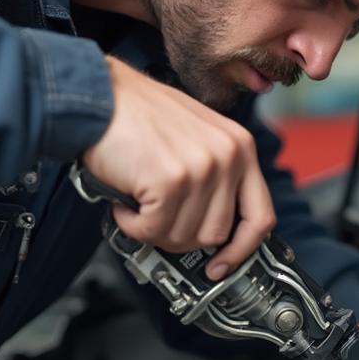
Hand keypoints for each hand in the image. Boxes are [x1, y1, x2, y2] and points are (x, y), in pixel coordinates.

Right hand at [83, 56, 275, 274]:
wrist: (97, 94)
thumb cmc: (138, 115)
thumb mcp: (197, 138)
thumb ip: (216, 179)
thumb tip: (214, 231)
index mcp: (240, 148)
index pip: (261, 217)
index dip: (242, 250)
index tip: (222, 265)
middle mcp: (229, 156)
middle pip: (217, 234)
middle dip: (182, 238)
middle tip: (158, 222)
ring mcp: (202, 168)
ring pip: (186, 236)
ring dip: (153, 230)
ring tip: (138, 204)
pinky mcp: (172, 180)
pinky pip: (154, 230)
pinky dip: (133, 225)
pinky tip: (125, 203)